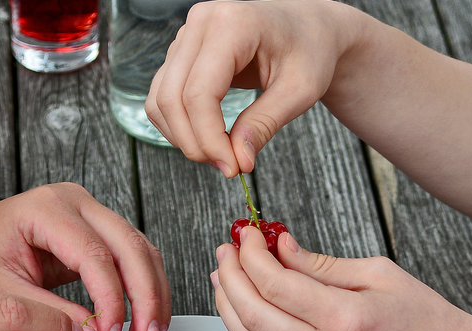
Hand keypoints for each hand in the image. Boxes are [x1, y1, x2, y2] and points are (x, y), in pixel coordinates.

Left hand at [0, 183, 170, 330]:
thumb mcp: (0, 293)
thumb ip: (47, 314)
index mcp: (45, 209)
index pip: (94, 254)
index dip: (111, 301)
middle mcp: (75, 201)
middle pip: (131, 246)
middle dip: (146, 298)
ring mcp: (91, 211)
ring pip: (141, 249)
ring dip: (153, 295)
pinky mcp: (99, 229)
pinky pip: (135, 256)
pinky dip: (145, 290)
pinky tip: (145, 321)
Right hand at [146, 0, 365, 176]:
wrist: (309, 29)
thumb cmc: (310, 51)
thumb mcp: (299, 91)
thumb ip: (264, 124)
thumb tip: (237, 160)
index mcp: (233, 23)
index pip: (199, 93)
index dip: (209, 139)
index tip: (233, 167)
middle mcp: (201, 22)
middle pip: (172, 98)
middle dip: (194, 143)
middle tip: (227, 166)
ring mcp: (187, 35)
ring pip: (161, 100)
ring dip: (183, 137)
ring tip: (220, 153)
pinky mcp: (181, 52)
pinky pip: (163, 97)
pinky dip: (179, 126)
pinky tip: (208, 138)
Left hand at [212, 227, 471, 330]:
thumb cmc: (429, 321)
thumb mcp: (380, 275)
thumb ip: (322, 264)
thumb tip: (279, 248)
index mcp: (346, 319)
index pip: (275, 284)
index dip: (250, 256)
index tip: (245, 235)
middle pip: (254, 315)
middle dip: (231, 279)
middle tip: (225, 252)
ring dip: (230, 309)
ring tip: (224, 278)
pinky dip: (251, 330)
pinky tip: (247, 308)